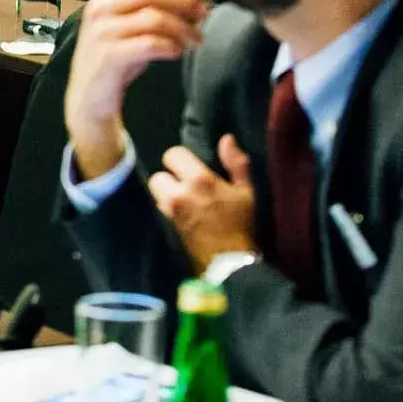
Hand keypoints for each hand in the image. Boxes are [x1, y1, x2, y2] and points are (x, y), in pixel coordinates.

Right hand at [66, 0, 206, 179]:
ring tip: (197, 39)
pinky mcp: (108, 56)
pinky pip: (150, 44)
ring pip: (155, 17)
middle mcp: (99, 6)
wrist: (90, 95)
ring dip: (184, 27)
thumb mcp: (130, 19)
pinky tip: (178, 52)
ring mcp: (101, 31)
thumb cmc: (117, 53)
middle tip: (204, 14)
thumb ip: (153, 0)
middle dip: (185, 0)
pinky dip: (172, 46)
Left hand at [148, 134, 256, 272]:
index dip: (180, 160)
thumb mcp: (246, 192)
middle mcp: (179, 193)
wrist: (231, 263)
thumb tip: (226, 138)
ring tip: (182, 202)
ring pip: (155, 193)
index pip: (173, 154)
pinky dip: (165, 209)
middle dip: (169, 179)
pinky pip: (158, 209)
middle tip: (184, 187)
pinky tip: (180, 214)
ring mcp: (169, 211)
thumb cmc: (241, 224)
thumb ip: (236, 163)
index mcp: (199, 180)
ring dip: (165, 195)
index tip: (191, 168)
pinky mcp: (165, 226)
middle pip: (158, 175)